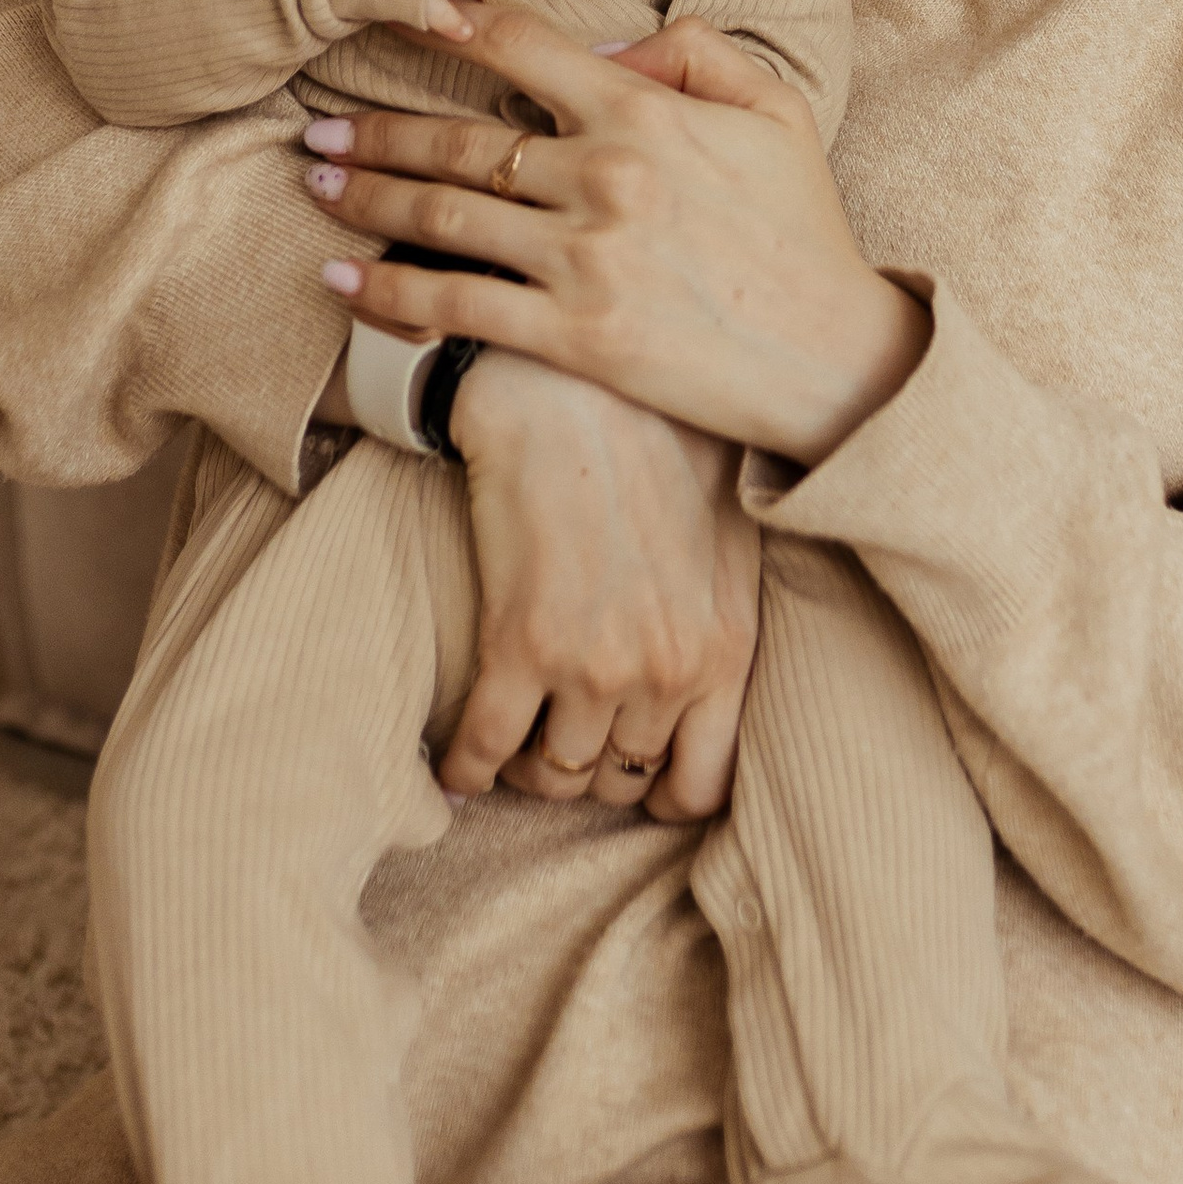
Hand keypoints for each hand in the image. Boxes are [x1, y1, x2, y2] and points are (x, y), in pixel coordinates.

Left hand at [309, 5, 929, 466]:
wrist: (834, 357)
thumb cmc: (804, 230)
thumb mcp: (774, 110)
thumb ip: (693, 52)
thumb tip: (604, 47)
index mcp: (644, 112)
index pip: (519, 47)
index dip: (444, 24)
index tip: (393, 17)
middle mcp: (602, 176)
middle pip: (456, 143)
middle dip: (373, 132)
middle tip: (315, 129)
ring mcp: (583, 259)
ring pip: (442, 219)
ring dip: (365, 199)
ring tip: (313, 186)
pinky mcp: (573, 337)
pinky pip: (458, 308)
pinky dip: (388, 292)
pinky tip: (341, 280)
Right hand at [437, 350, 758, 821]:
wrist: (571, 391)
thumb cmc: (653, 443)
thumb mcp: (726, 533)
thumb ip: (721, 613)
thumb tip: (705, 661)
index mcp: (723, 650)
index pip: (698, 784)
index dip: (656, 792)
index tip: (625, 771)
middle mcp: (664, 673)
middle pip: (616, 780)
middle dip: (587, 767)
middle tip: (556, 734)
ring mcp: (592, 667)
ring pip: (553, 775)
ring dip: (527, 767)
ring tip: (511, 739)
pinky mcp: (519, 645)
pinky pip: (485, 747)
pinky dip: (465, 767)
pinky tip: (455, 764)